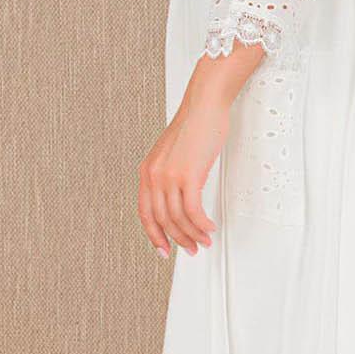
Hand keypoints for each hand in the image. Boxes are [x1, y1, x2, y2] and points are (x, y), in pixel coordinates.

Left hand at [139, 43, 263, 256]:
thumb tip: (180, 198)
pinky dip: (202, 224)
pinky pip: (193, 211)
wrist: (204, 104)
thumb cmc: (194, 125)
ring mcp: (169, 176)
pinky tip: (209, 227)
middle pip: (162, 220)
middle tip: (192, 249)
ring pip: (178, 219)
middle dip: (178, 240)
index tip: (164, 249)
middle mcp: (154, 175)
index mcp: (147, 171)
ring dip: (193, 235)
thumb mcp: (174, 154)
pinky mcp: (188, 175)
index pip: (145, 213)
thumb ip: (171, 175)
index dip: (154, 235)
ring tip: (204, 240)